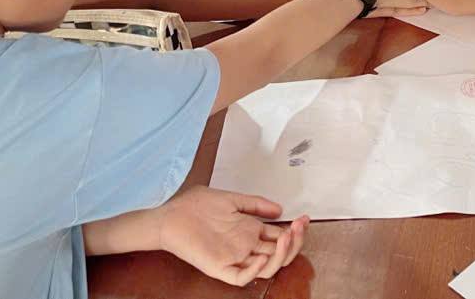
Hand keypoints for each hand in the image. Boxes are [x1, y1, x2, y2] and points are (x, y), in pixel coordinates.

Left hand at [155, 186, 308, 285]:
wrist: (169, 215)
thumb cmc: (195, 206)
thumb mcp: (231, 199)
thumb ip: (255, 203)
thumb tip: (280, 209)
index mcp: (249, 231)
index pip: (279, 237)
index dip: (295, 230)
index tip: (304, 219)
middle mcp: (245, 246)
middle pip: (278, 252)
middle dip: (294, 241)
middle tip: (300, 226)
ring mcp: (234, 258)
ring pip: (266, 267)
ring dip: (281, 254)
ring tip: (286, 236)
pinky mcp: (220, 267)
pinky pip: (241, 276)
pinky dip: (255, 270)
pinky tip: (263, 255)